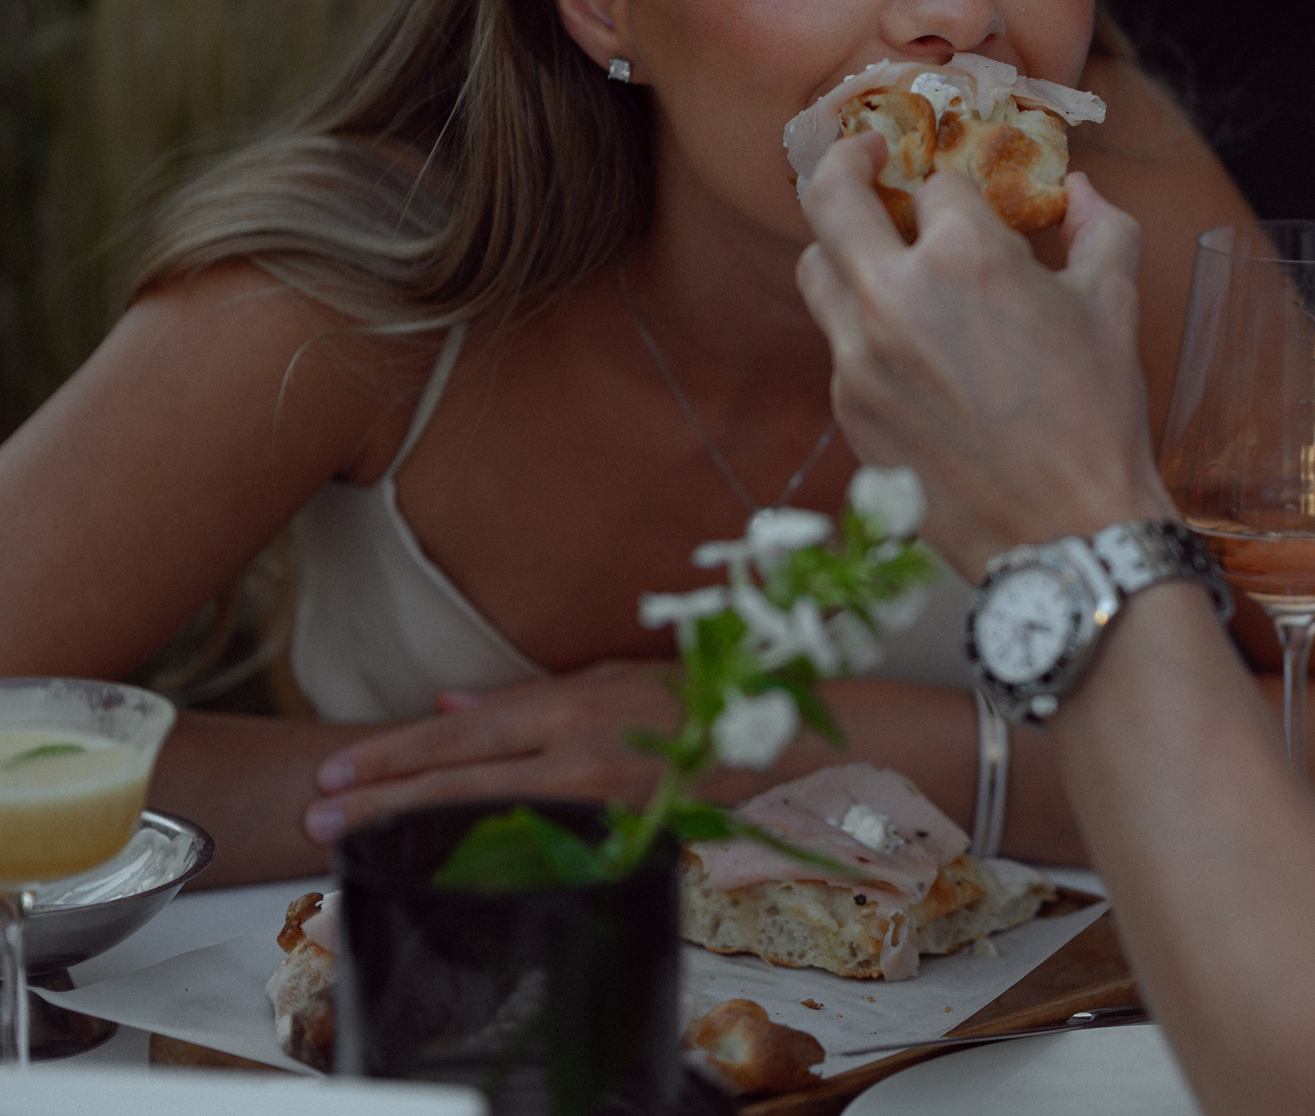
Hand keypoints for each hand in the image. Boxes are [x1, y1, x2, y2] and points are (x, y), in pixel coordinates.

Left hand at [302, 661, 677, 843]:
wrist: (762, 737)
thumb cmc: (682, 698)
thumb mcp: (599, 677)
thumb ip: (519, 695)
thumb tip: (445, 701)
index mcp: (568, 709)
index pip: (462, 733)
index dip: (395, 754)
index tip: (336, 770)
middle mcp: (575, 760)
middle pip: (459, 784)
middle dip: (381, 802)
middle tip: (317, 818)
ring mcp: (594, 809)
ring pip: (485, 826)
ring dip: (414, 838)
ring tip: (351, 847)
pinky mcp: (611, 844)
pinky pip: (531, 855)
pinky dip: (476, 862)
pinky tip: (433, 872)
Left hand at [796, 134, 1168, 580]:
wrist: (1065, 531)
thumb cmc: (1098, 416)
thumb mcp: (1115, 304)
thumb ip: (1100, 227)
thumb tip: (1080, 191)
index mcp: (965, 256)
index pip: (937, 182)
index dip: (962, 187)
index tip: (973, 200)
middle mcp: (894, 297)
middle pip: (830, 196)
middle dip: (847, 162)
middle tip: (866, 156)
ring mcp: (858, 357)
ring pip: (816, 270)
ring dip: (843, 249)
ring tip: (878, 256)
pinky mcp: (847, 409)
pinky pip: (838, 345)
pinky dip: (865, 331)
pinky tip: (914, 354)